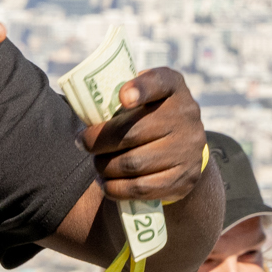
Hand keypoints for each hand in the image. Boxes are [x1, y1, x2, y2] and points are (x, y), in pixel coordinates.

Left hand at [83, 68, 207, 205]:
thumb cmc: (150, 116)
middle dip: (99, 141)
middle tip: (83, 144)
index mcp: (172, 86)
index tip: (123, 98)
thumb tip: (87, 111)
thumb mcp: (143, 95)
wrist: (185, 149)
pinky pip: (142, 188)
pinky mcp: (184, 178)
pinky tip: (106, 184)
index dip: (140, 89)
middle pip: (133, 132)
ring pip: (133, 163)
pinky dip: (116, 188)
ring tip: (96, 165)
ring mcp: (188, 148)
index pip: (158, 82)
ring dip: (105, 167)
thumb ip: (122, 94)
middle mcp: (186, 115)